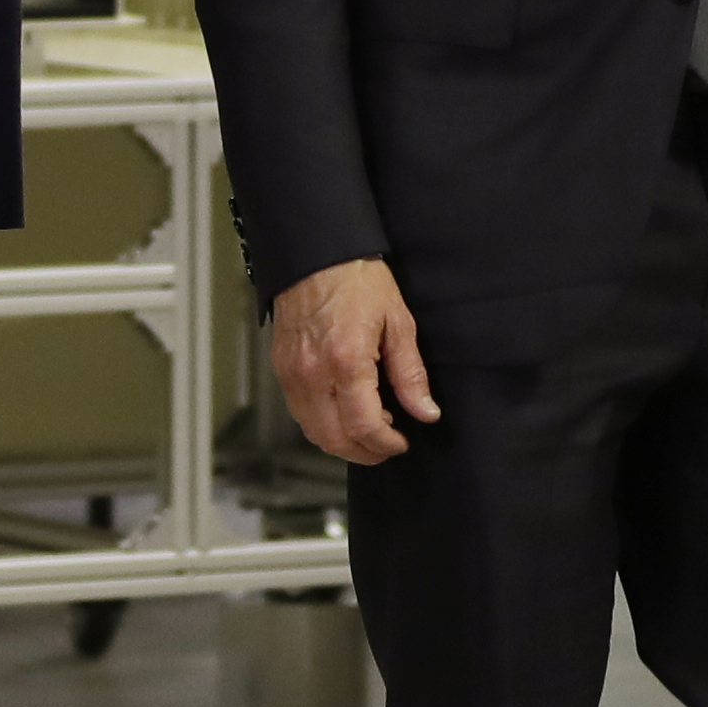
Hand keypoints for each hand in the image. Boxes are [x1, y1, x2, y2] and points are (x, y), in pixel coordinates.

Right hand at [271, 256, 439, 464]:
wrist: (316, 253)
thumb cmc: (357, 279)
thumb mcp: (398, 322)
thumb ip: (411, 374)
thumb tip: (426, 412)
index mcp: (346, 360)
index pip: (364, 426)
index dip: (386, 444)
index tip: (401, 442)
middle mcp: (313, 373)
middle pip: (334, 439)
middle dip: (364, 452)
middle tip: (387, 446)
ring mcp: (292, 373)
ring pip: (313, 432)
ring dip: (342, 442)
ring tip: (369, 428)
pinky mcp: (281, 369)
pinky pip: (300, 413)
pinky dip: (323, 424)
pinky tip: (344, 411)